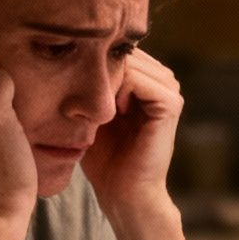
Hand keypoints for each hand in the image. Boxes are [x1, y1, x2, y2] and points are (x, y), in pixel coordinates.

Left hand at [83, 48, 182, 218]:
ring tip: (101, 110)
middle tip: (86, 101)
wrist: (123, 192)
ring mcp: (169, 90)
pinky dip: (119, 91)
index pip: (117, 47)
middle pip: (123, 50)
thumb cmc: (103, 157)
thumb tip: (68, 53)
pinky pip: (138, 78)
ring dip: (107, 81)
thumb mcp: (91, 111)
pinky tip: (114, 114)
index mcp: (147, 78)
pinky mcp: (170, 104)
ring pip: (129, 61)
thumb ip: (90, 82)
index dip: (92, 61)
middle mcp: (162, 79)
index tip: (76, 88)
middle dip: (99, 69)